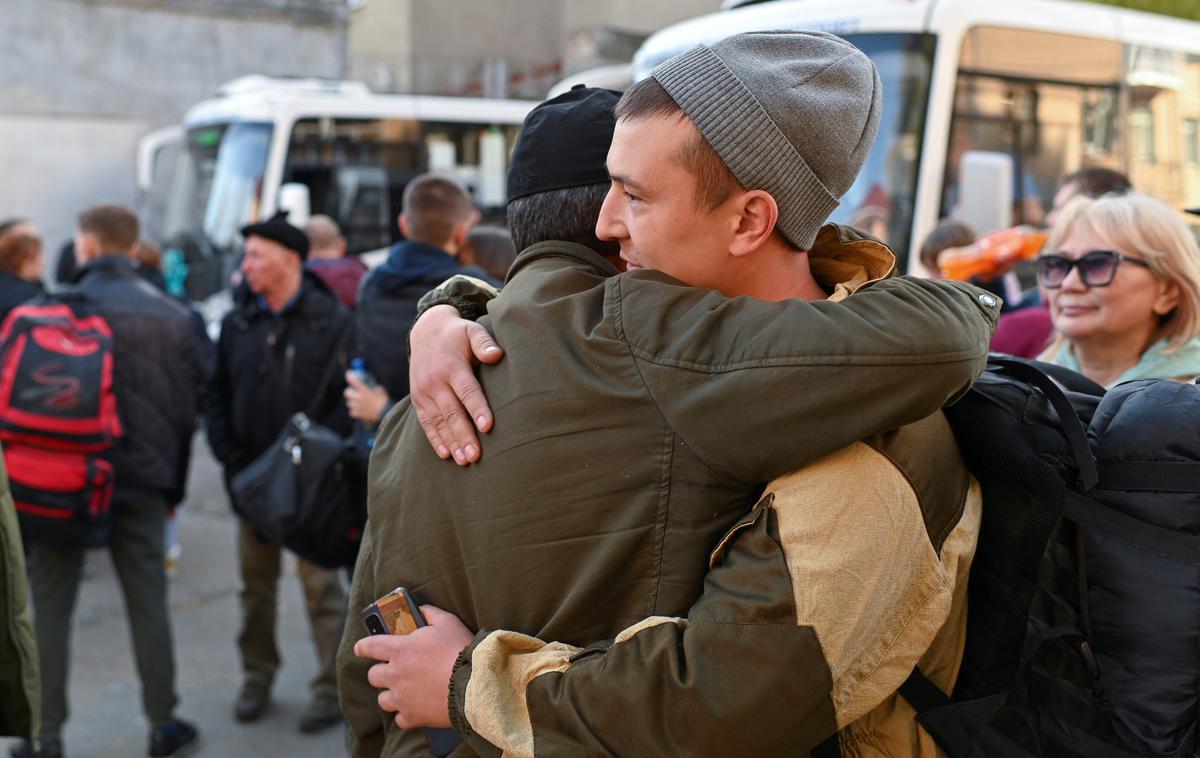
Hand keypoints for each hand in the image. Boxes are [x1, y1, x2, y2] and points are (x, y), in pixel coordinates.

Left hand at [344, 372, 390, 422]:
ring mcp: (356, 406)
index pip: (352, 380)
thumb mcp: (380, 390)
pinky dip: (355, 410)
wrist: (385, 414)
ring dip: (353, 401)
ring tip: (360, 403)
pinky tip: (361, 410)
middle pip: (346, 392)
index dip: (349, 375)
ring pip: (349, 402)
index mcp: (363, 390)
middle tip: (354, 392)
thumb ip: (372, 386)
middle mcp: (358, 397)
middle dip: (350, 391)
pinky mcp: (356, 414)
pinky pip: (352, 411)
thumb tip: (369, 385)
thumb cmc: (384, 401)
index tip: (349, 374)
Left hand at [354, 606, 475, 728]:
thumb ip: (430, 613)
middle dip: (381, 672)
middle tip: (394, 671)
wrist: (475, 683)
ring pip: (383, 699)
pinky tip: (416, 708)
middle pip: (373, 676)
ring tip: (404, 692)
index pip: (369, 646)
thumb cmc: (460, 649)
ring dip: (391, 695)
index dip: (363, 647)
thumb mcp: (447, 622)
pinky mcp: (412, 716)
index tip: (360, 649)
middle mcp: (395, 674)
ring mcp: (402, 698)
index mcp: (400, 649)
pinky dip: (406, 714)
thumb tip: (420, 609)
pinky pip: (400, 719)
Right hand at [409, 304, 503, 465]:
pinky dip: (435, 439)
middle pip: (452, 412)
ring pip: (439, 422)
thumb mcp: (471, 330)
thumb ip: (484, 342)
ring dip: (451, 442)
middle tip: (476, 456)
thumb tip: (497, 354)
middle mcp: (435, 381)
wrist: (425, 332)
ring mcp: (423, 392)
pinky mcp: (418, 399)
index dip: (477, 408)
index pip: (466, 390)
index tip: (487, 426)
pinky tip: (446, 455)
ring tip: (465, 461)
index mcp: (451, 366)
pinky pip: (426, 423)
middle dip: (464, 435)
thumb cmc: (457, 334)